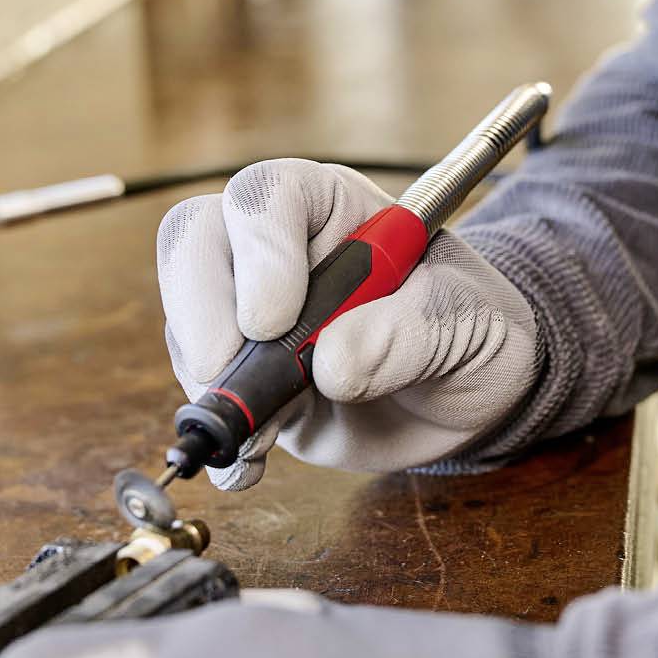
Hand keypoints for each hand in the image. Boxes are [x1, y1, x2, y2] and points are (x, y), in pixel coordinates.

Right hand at [156, 160, 540, 489]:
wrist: (465, 395)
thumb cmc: (474, 329)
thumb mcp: (469, 320)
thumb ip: (409, 333)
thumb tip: (332, 366)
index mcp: (333, 208)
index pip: (268, 196)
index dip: (258, 250)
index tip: (275, 321)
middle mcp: (276, 247)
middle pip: (194, 238)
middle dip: (201, 309)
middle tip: (228, 372)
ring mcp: (246, 308)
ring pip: (183, 314)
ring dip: (207, 376)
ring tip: (265, 430)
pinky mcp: (240, 371)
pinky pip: (195, 384)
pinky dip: (213, 429)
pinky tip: (251, 461)